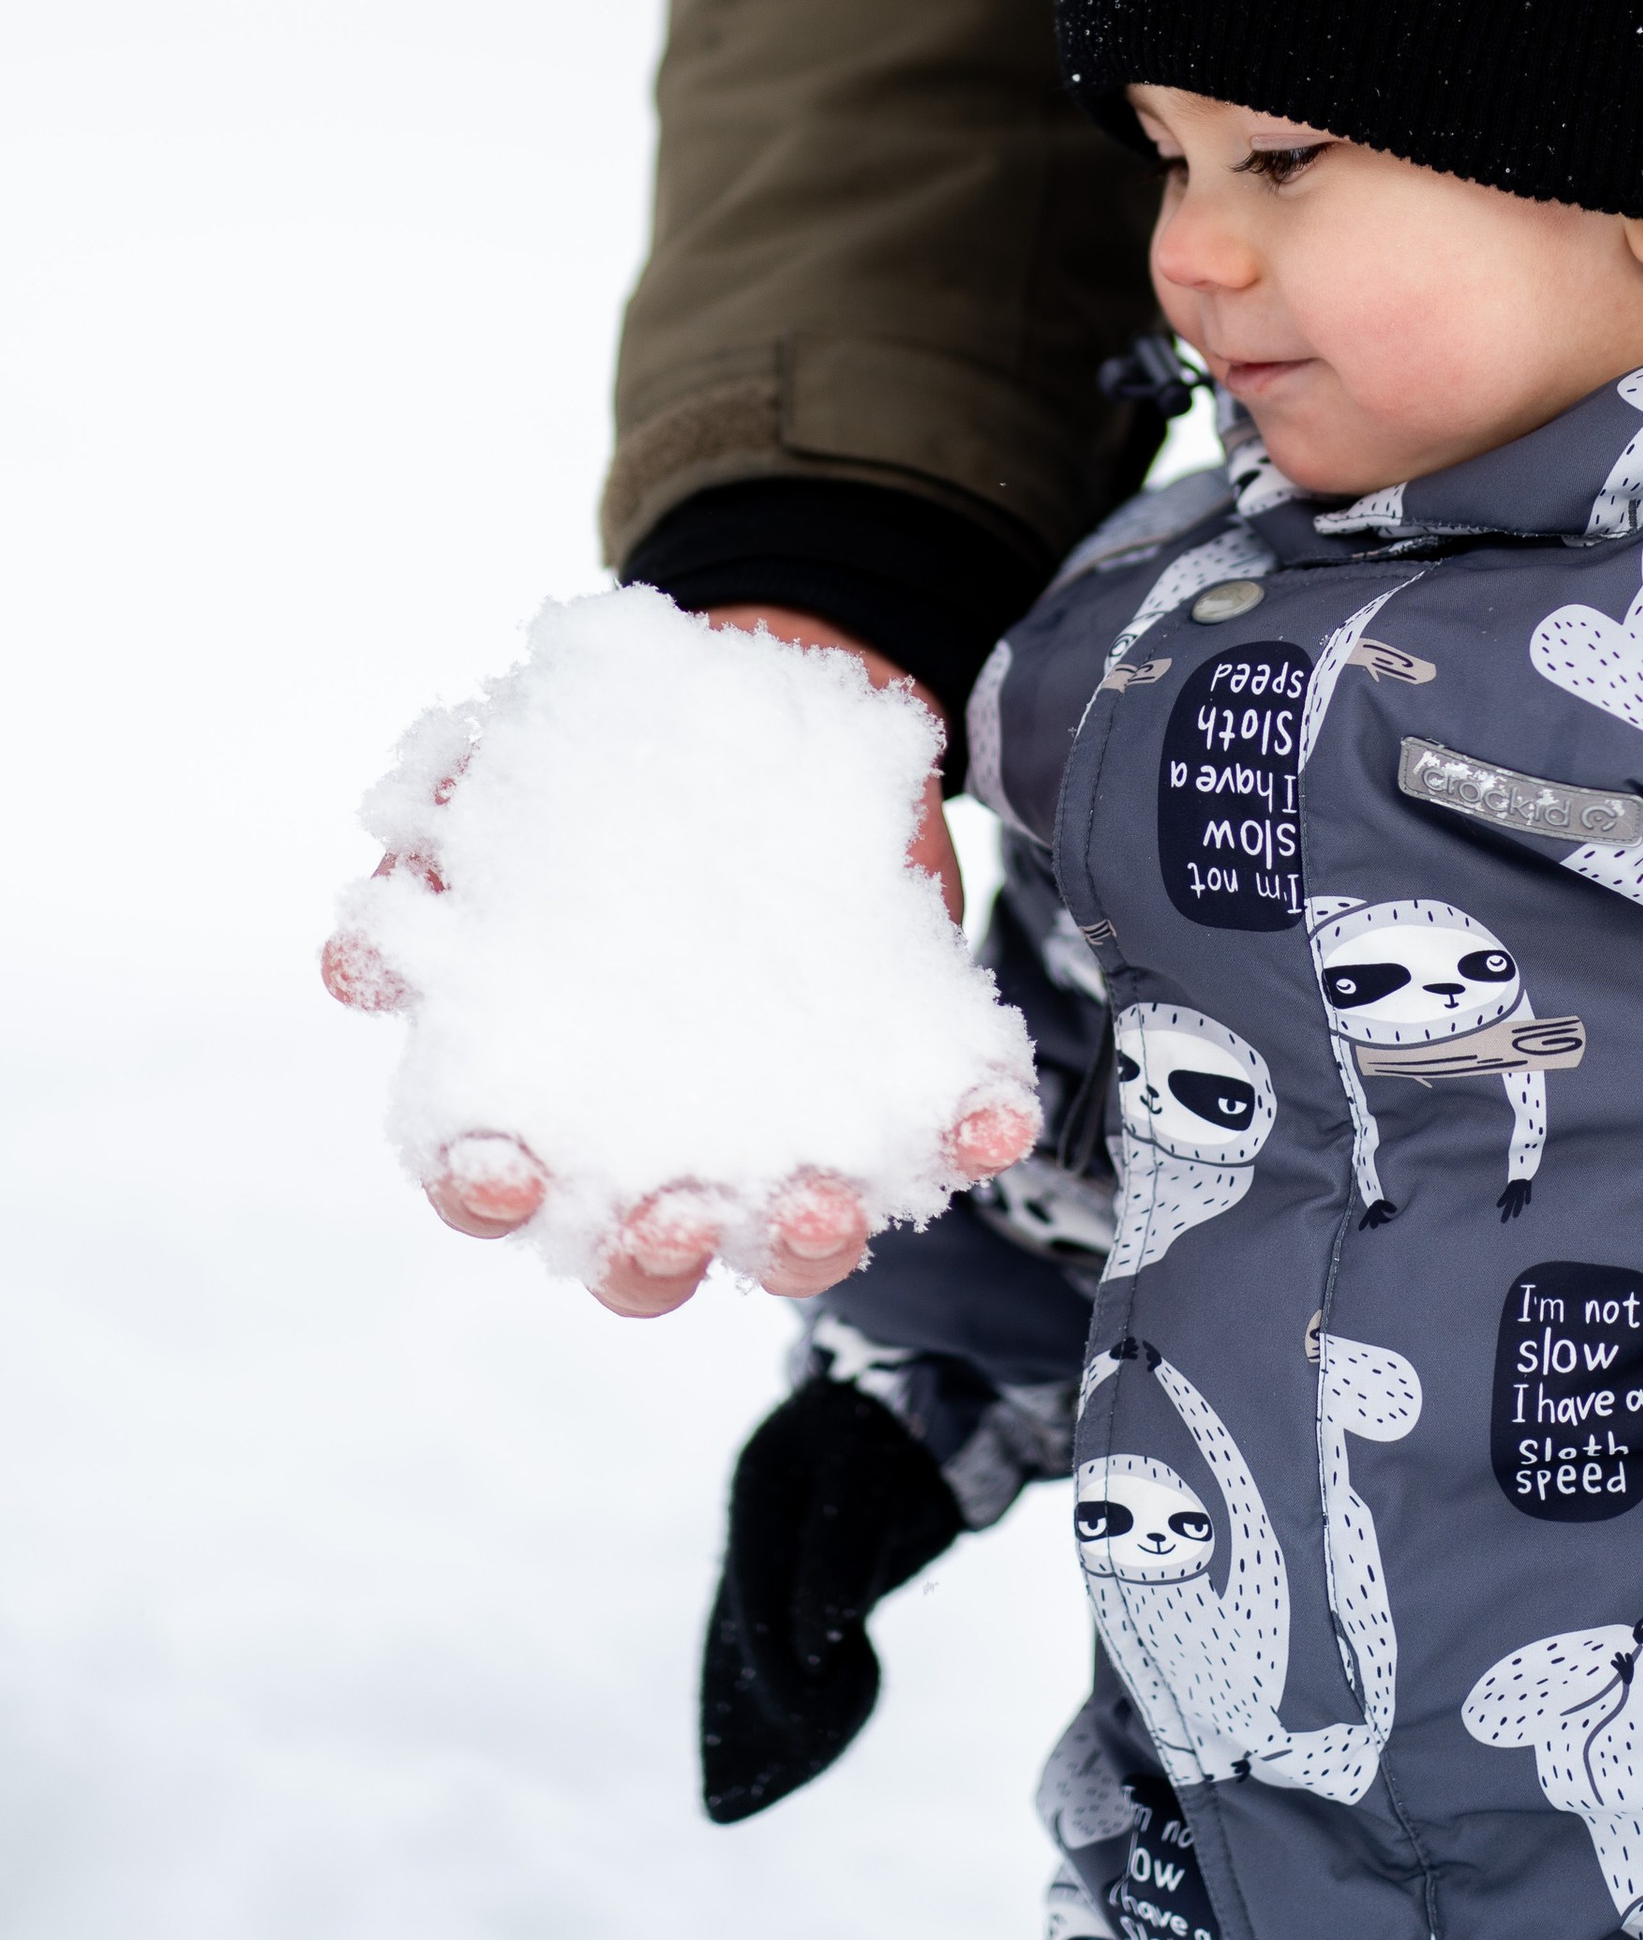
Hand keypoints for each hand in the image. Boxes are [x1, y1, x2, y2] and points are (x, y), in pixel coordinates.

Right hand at [321, 602, 1030, 1312]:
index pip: (494, 1182)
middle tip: (681, 1207)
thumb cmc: (609, 760)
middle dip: (657, 1251)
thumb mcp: (511, 774)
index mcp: (544, 1079)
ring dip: (807, 1236)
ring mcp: (787, 1114)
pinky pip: (939, 1136)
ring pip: (790, 1236)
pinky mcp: (901, 1072)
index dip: (488, 1193)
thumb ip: (435, 849)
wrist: (768, 684)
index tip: (504, 1164)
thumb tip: (362, 958)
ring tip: (830, 1191)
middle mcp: (659, 1131)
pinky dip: (964, 1138)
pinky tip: (984, 1118)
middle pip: (642, 1255)